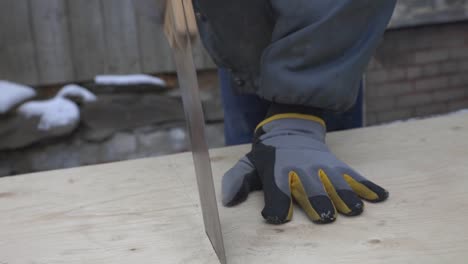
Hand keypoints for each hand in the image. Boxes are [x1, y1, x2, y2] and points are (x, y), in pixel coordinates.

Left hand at [222, 114, 387, 223]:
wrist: (290, 126)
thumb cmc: (269, 154)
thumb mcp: (249, 163)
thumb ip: (237, 180)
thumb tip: (227, 201)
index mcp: (277, 173)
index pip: (276, 193)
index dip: (276, 207)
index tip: (276, 217)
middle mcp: (300, 170)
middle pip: (311, 191)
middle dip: (318, 203)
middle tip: (324, 216)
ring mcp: (321, 167)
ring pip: (336, 184)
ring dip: (346, 198)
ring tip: (355, 210)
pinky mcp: (337, 164)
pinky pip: (354, 176)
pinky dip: (367, 186)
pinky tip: (380, 197)